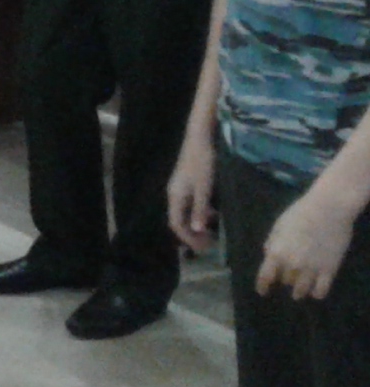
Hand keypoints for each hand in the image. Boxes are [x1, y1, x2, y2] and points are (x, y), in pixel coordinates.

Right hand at [167, 137, 216, 252]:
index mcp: (176, 196)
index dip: (189, 238)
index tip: (204, 248)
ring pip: (185, 213)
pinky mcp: (187, 183)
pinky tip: (213, 214)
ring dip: (196, 225)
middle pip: (179, 220)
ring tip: (212, 233)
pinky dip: (199, 213)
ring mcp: (179, 188)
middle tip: (210, 244)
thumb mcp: (204, 188)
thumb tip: (198, 231)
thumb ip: (200, 209)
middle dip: (192, 234)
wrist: (200, 137)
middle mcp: (174, 194)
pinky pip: (190, 205)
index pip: (176, 224)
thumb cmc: (203, 162)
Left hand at [258, 187, 360, 300]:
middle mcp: (292, 264)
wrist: (328, 210)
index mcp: (276, 252)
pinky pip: (321, 290)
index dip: (262, 286)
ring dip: (298, 292)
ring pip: (302, 290)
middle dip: (284, 280)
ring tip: (298, 293)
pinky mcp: (329, 270)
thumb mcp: (278, 226)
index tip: (263, 292)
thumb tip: (269, 256)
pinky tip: (315, 292)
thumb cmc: (299, 214)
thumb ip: (272, 243)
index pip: (265, 276)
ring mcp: (312, 269)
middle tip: (286, 279)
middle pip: (285, 281)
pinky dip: (316, 294)